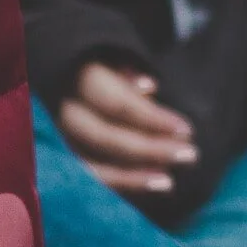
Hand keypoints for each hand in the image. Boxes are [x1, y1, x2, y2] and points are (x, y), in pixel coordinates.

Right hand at [59, 62, 197, 195]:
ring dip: (131, 176)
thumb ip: (129, 76)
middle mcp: (60, 108)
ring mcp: (56, 135)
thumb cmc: (107, 69)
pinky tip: (145, 186)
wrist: (70, 76)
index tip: (186, 130)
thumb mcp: (117, 61)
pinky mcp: (59, 156)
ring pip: (89, 163)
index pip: (114, 102)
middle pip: (103, 135)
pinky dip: (116, 183)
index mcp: (75, 76)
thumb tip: (148, 87)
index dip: (150, 117)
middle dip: (148, 149)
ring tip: (168, 182)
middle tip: (190, 156)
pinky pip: (86, 177)